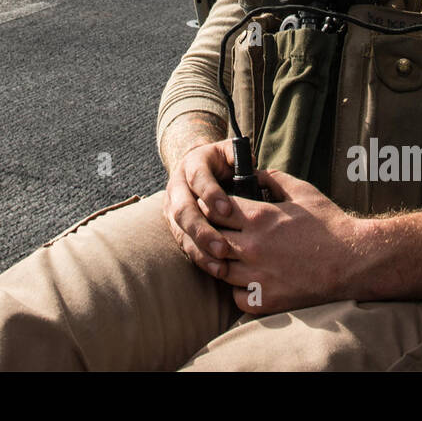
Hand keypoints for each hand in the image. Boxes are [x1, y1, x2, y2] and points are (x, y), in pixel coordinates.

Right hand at [163, 139, 237, 278]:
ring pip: (180, 230)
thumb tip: (248, 163)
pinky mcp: (174, 225)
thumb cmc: (221, 162)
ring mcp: (172, 206)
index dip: (210, 193)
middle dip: (202, 230)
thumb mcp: (228, 151)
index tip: (227, 210)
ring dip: (200, 249)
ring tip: (221, 266)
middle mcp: (177, 186)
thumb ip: (238, 154)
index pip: (197, 178)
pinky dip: (199, 258)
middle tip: (224, 248)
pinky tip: (216, 269)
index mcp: (192, 164)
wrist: (196, 167)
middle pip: (183, 210)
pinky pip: (183, 243)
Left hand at [213, 169, 367, 314]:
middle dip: (211, 233)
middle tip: (219, 231)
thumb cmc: (330, 224)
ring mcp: (258, 276)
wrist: (355, 261)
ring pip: (219, 269)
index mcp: (259, 217)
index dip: (210, 207)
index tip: (214, 208)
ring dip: (222, 261)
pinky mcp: (267, 300)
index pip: (213, 209)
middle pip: (211, 239)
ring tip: (232, 255)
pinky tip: (248, 279)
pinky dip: (238, 289)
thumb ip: (273, 178)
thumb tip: (253, 173)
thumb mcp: (302, 191)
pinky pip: (236, 297)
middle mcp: (252, 247)